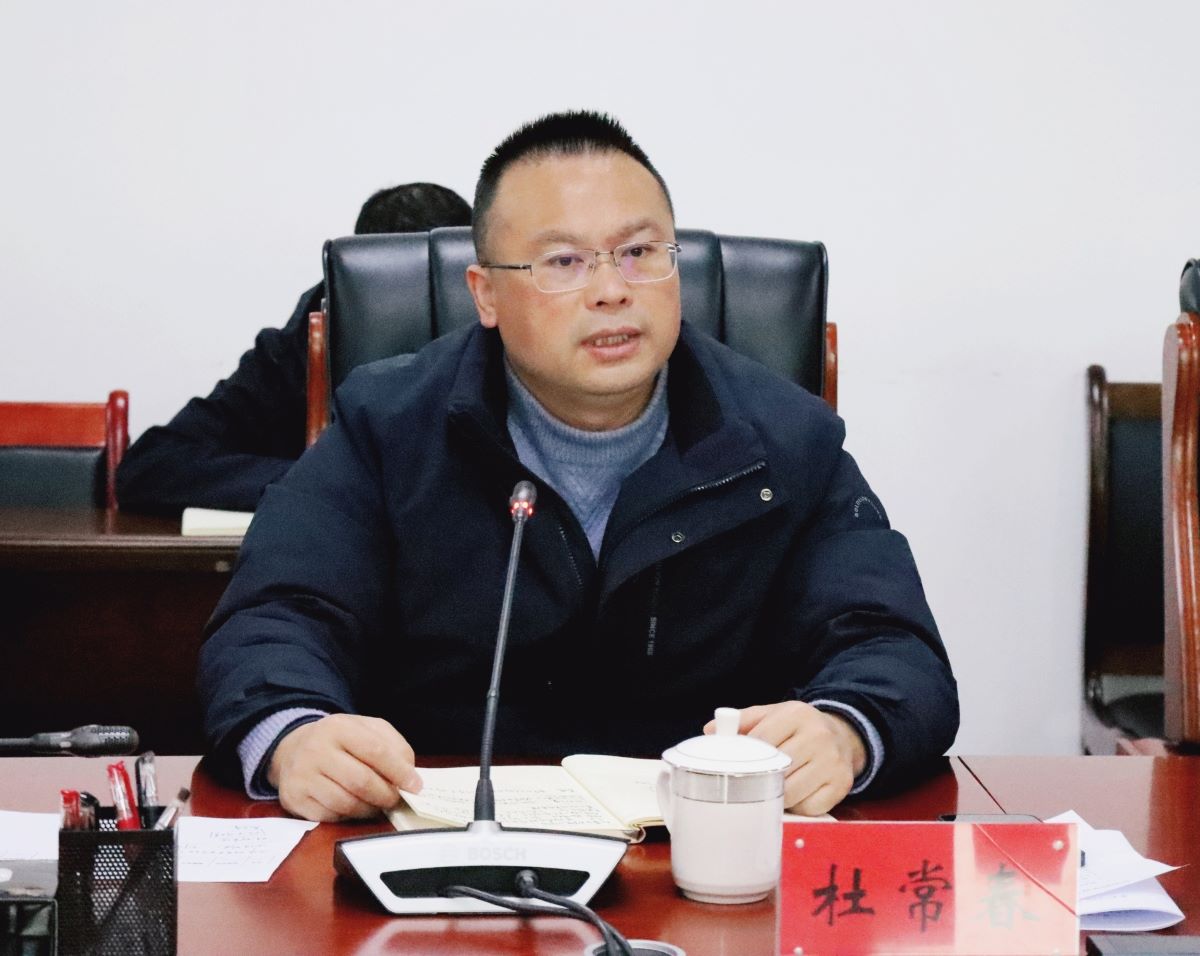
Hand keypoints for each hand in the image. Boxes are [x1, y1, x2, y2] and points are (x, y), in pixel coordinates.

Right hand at [267, 714, 422, 821]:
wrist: (293, 749)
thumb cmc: (339, 741)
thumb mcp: (366, 730)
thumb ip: (393, 746)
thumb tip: (410, 775)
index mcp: (338, 727)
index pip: (375, 751)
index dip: (399, 771)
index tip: (415, 786)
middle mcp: (316, 750)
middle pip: (361, 781)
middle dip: (386, 795)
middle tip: (396, 800)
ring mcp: (302, 776)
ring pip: (346, 803)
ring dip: (370, 809)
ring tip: (378, 804)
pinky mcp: (294, 799)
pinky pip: (330, 816)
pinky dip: (349, 816)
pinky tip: (354, 807)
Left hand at [704, 701, 866, 815]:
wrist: (843, 736)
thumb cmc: (798, 728)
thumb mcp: (773, 714)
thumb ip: (742, 721)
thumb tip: (711, 732)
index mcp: (797, 714)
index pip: (762, 739)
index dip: (745, 756)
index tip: (733, 766)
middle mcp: (819, 736)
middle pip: (776, 769)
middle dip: (759, 779)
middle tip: (747, 784)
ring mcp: (833, 762)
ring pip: (791, 793)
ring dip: (776, 796)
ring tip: (772, 789)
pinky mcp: (842, 786)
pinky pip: (809, 808)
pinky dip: (797, 807)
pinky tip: (795, 795)